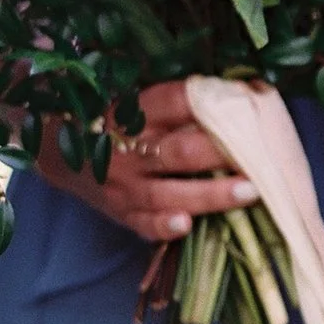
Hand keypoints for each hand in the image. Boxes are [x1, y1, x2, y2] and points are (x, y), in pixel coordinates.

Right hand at [45, 81, 257, 244]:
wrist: (63, 155)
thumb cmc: (120, 128)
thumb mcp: (139, 107)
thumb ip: (180, 107)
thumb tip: (245, 96)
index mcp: (136, 115)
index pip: (171, 103)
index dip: (203, 102)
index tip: (240, 102)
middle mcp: (130, 150)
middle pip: (178, 151)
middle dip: (219, 154)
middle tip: (260, 158)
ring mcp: (125, 185)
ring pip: (168, 192)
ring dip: (210, 194)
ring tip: (250, 192)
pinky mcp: (123, 213)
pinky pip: (144, 224)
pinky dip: (164, 227)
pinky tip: (186, 225)